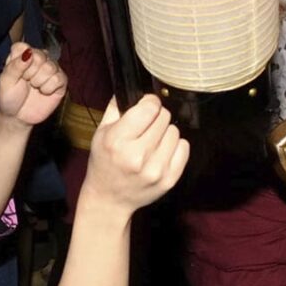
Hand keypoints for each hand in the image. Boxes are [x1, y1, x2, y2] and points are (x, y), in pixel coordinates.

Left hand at [0, 42, 65, 127]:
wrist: (18, 117)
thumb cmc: (9, 97)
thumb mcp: (6, 81)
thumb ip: (15, 65)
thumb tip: (29, 53)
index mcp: (22, 54)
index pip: (23, 46)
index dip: (19, 61)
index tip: (16, 73)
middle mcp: (38, 58)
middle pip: (39, 56)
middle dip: (30, 73)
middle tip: (26, 82)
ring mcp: (51, 68)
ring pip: (50, 67)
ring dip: (39, 82)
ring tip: (34, 87)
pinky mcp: (61, 80)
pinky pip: (59, 78)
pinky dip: (48, 88)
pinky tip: (43, 92)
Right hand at [83, 93, 189, 216]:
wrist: (109, 199)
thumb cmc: (104, 163)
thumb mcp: (101, 132)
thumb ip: (116, 107)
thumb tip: (131, 86)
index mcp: (118, 140)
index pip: (150, 108)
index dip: (149, 103)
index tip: (146, 107)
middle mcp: (138, 156)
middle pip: (164, 117)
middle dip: (156, 118)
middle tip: (146, 128)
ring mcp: (156, 169)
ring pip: (175, 132)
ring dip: (164, 133)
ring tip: (152, 142)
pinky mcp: (169, 179)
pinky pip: (184, 148)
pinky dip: (174, 147)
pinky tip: (161, 152)